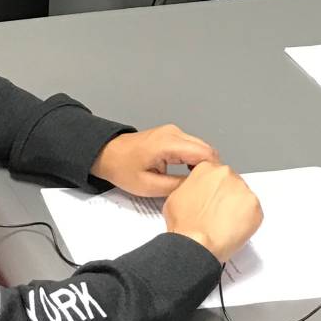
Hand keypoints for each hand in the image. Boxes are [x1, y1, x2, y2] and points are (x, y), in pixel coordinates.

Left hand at [91, 124, 218, 196]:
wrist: (108, 154)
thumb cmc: (123, 168)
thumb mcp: (149, 186)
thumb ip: (176, 187)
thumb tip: (197, 187)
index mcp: (169, 143)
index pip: (205, 154)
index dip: (212, 171)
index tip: (211, 187)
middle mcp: (174, 133)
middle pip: (206, 149)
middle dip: (209, 169)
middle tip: (204, 188)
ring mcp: (174, 132)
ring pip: (202, 148)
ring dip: (202, 165)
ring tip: (196, 183)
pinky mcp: (172, 135)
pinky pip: (193, 146)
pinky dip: (196, 160)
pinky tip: (189, 174)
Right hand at [162, 162, 262, 262]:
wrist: (196, 244)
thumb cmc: (185, 225)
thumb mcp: (175, 196)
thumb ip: (190, 187)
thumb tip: (196, 192)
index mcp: (207, 168)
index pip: (215, 173)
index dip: (213, 188)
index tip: (212, 199)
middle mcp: (227, 174)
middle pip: (231, 183)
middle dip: (226, 197)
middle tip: (218, 214)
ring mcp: (243, 190)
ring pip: (243, 197)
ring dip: (237, 208)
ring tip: (224, 224)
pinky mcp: (255, 207)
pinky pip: (254, 212)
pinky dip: (247, 221)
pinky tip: (234, 229)